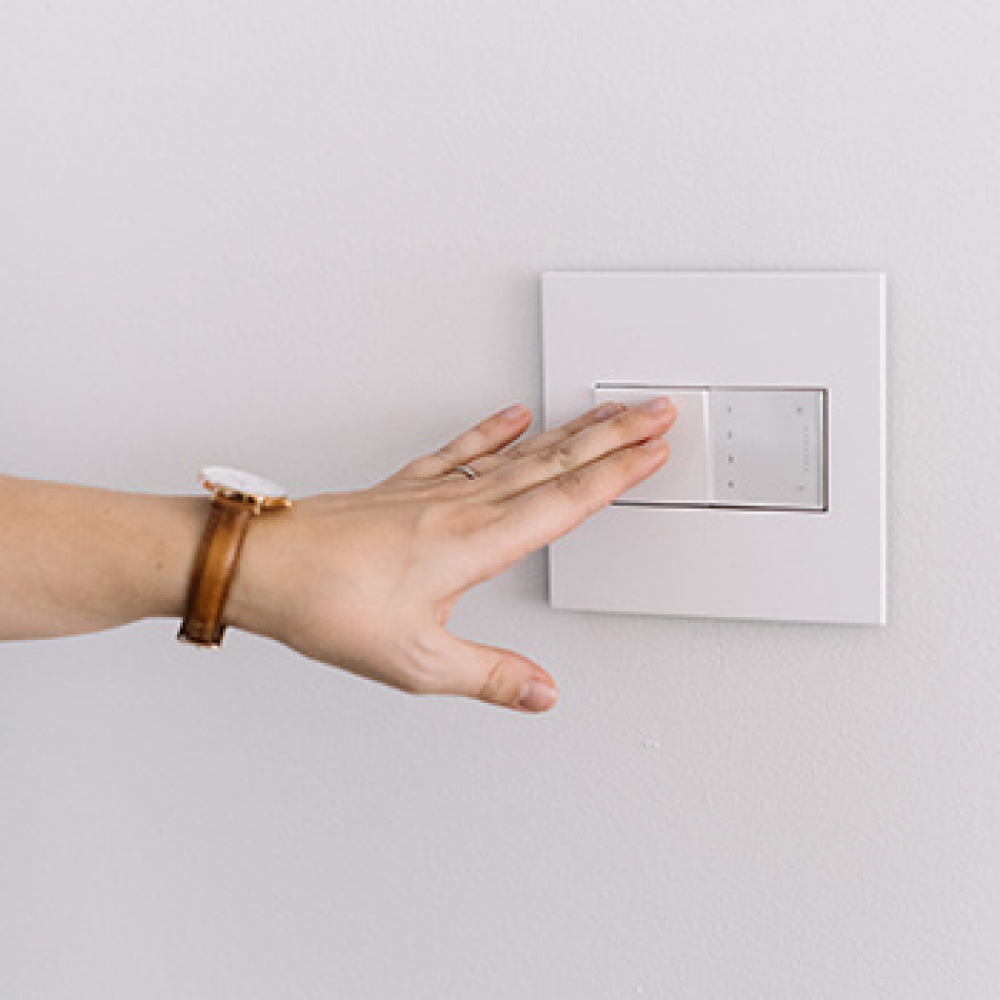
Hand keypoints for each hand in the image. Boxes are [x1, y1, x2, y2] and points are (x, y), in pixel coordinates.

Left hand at [228, 398, 676, 711]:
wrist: (261, 565)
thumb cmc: (326, 604)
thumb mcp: (415, 661)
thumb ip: (487, 675)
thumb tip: (541, 691)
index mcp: (474, 544)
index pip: (565, 502)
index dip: (617, 475)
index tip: (655, 450)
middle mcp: (461, 507)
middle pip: (555, 463)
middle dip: (614, 435)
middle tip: (654, 409)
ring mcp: (433, 491)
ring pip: (519, 451)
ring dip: (570, 429)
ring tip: (605, 411)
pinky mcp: (406, 488)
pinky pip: (462, 451)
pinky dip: (493, 432)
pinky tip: (511, 417)